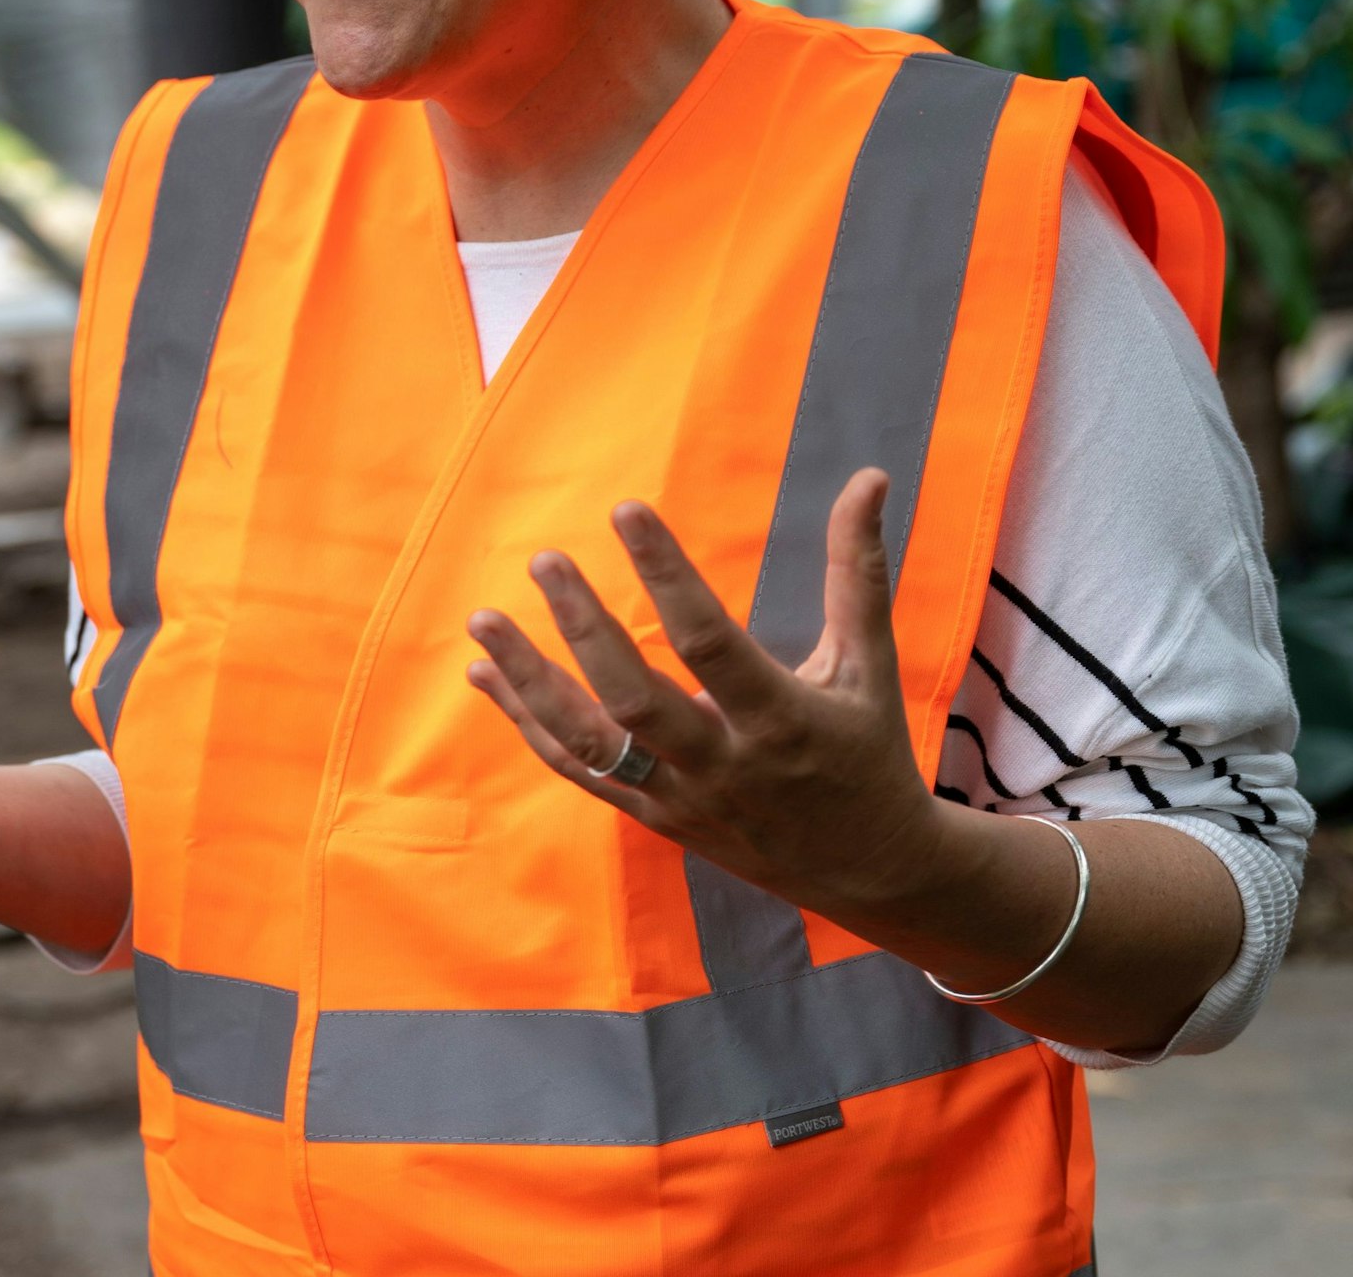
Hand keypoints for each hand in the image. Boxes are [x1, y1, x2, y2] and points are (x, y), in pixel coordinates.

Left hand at [466, 469, 941, 923]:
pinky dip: (527, 723)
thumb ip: (857, 570)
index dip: (666, 574)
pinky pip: (578, 772)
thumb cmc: (869, 752)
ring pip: (589, 744)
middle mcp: (722, 765)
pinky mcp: (653, 818)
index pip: (708, 641)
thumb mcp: (868, 663)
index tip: (627, 510)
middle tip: (545, 559)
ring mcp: (679, 798)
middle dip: (582, 628)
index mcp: (780, 719)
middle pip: (633, 700)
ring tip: (482, 619)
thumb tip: (870, 477)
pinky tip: (486, 673)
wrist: (870, 876)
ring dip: (528, 682)